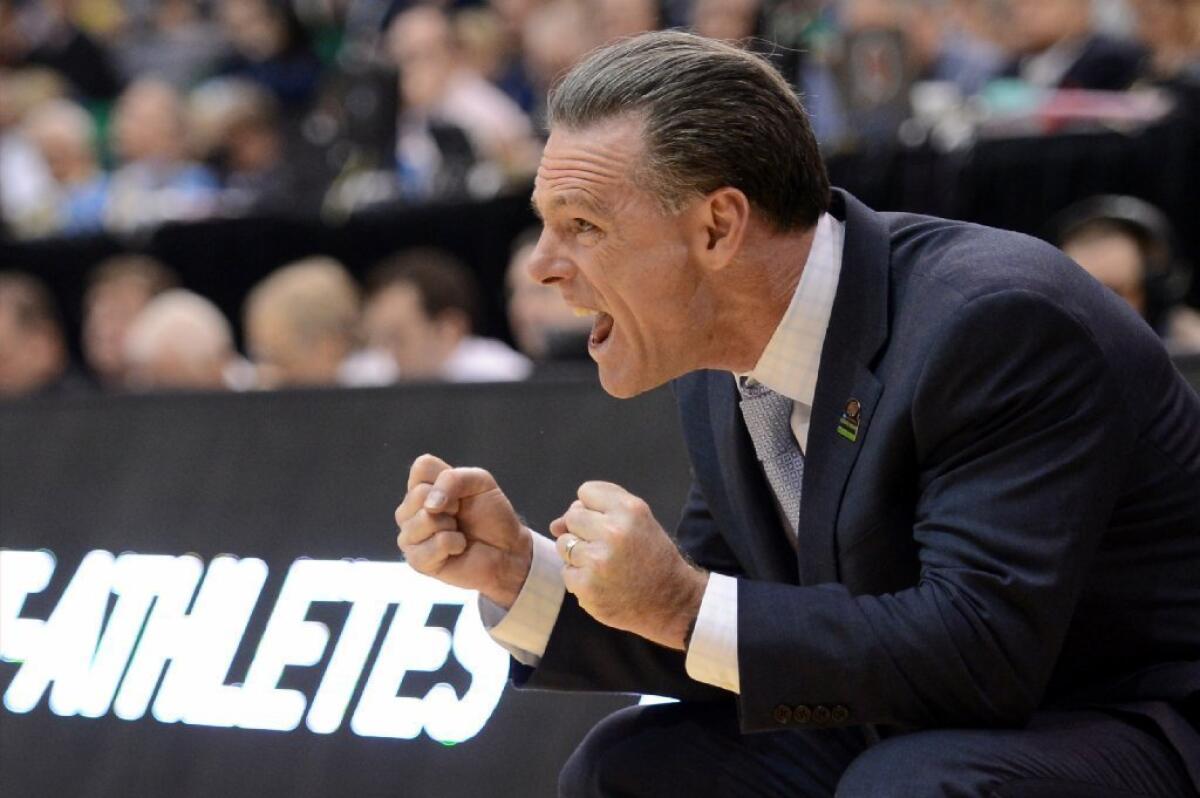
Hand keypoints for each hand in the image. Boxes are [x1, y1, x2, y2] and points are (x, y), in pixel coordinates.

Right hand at [395, 454, 532, 608]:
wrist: (506, 547)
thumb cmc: (490, 514)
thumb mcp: (480, 482)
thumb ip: (453, 478)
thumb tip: (429, 504)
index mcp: (422, 487)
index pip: (421, 466)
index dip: (447, 478)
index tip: (460, 493)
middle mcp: (410, 510)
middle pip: (419, 494)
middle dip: (451, 504)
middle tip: (459, 515)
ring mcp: (410, 536)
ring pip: (425, 519)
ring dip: (451, 525)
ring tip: (457, 532)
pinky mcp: (417, 560)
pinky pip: (436, 544)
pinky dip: (455, 544)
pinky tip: (457, 548)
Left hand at [549, 481, 706, 649]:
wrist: (671, 601)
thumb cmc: (651, 556)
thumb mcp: (638, 521)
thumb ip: (598, 511)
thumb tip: (555, 525)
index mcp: (629, 510)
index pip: (586, 492)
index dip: (594, 508)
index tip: (609, 523)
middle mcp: (613, 531)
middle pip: (572, 516)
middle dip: (583, 530)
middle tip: (607, 547)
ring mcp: (598, 560)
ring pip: (564, 544)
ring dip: (578, 555)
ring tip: (605, 565)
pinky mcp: (586, 586)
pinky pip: (566, 572)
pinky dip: (580, 578)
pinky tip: (602, 583)